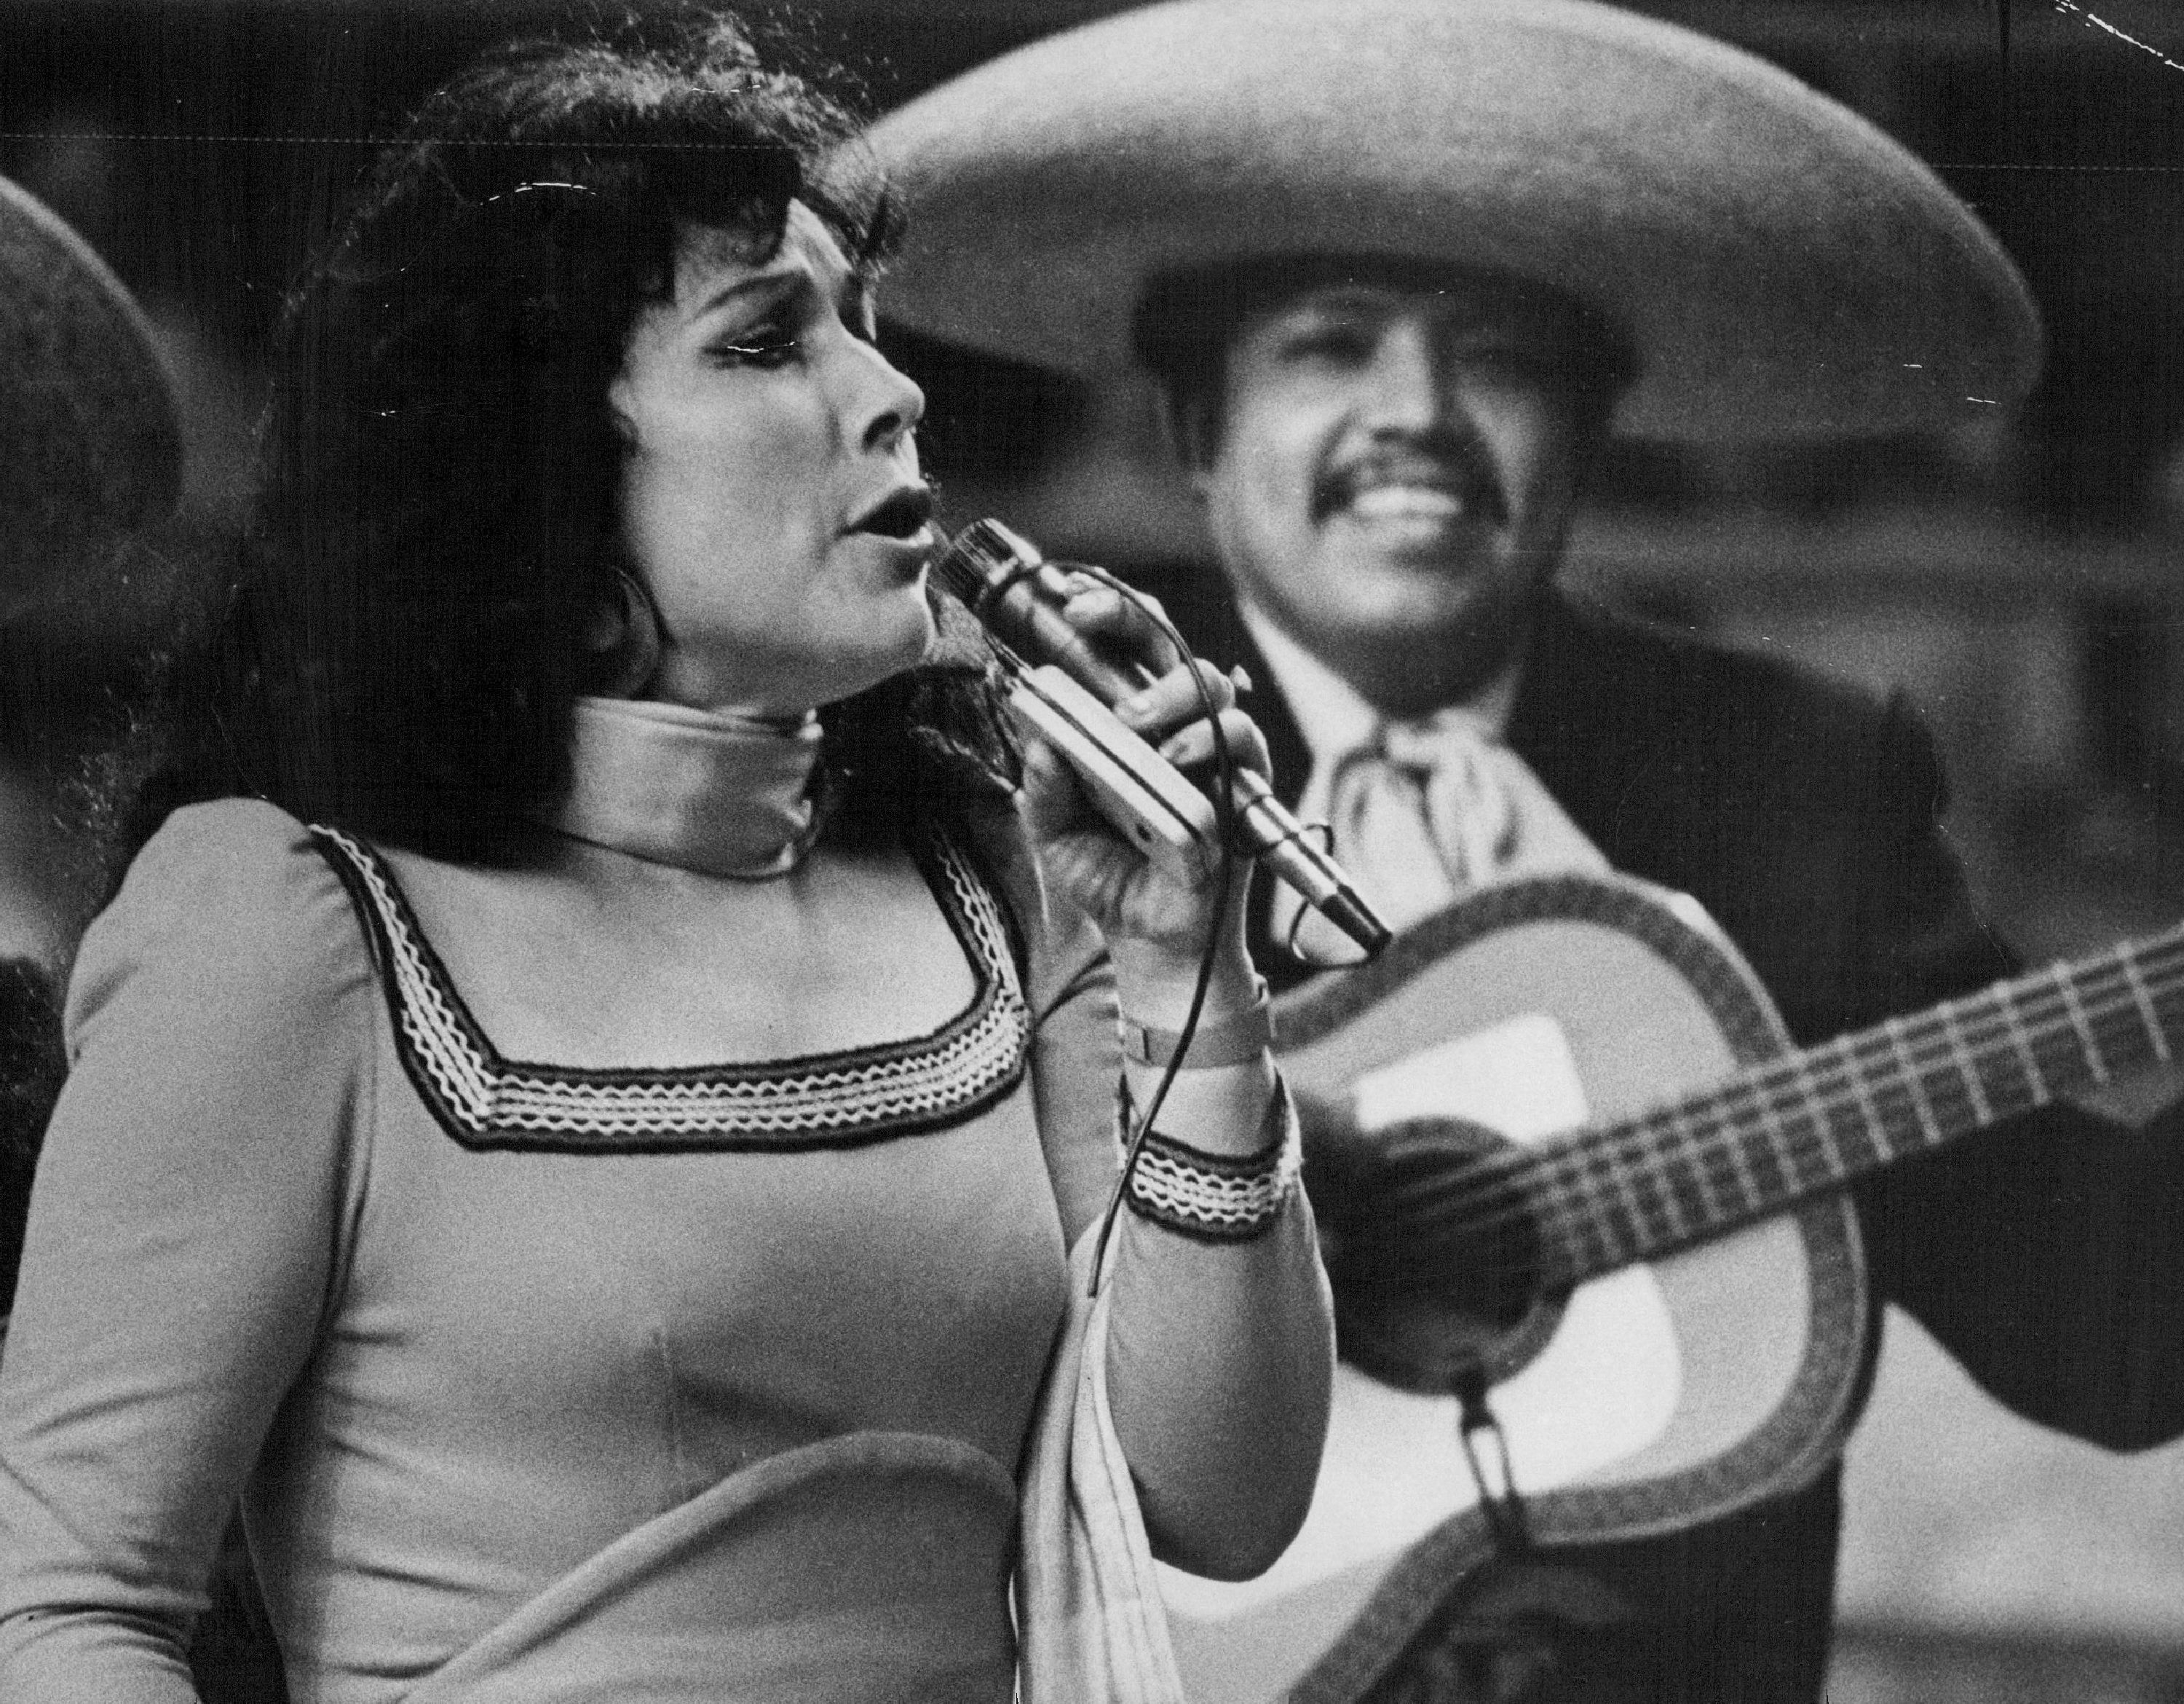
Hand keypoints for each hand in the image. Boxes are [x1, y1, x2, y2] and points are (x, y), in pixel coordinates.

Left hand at [1016, 580, 1269, 982]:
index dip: (1101, 611)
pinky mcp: (1242, 786)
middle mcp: (1172, 723)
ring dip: (1171, 691)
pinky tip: (1177, 758)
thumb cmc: (1106, 873)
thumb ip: (1042, 786)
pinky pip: (1242, 743)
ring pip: (1212, 685)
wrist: (1148, 939)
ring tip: (1135, 721)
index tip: (1066, 600)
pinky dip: (1209, 741)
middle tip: (1087, 621)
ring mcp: (1211, 750)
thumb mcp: (1053, 831)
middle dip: (1128, 617)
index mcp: (1126, 720)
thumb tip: (1039, 739)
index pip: (1120, 646)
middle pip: (1167, 643)